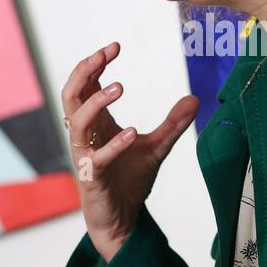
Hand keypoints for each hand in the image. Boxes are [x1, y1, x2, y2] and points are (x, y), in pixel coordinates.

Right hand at [61, 41, 199, 261]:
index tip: (114, 47)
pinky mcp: (93, 179)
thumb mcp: (157, 147)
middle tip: (103, 55)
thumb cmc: (130, 180)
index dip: (95, 64)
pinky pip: (97, 159)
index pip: (85, 86)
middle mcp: (85, 136)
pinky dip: (113, 144)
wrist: (122, 219)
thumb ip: (173, 124)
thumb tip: (195, 98)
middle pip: (71, 96)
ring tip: (120, 87)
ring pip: (77, 123)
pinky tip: (133, 132)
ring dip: (96, 103)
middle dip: (84, 72)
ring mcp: (86, 157)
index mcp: (96, 124)